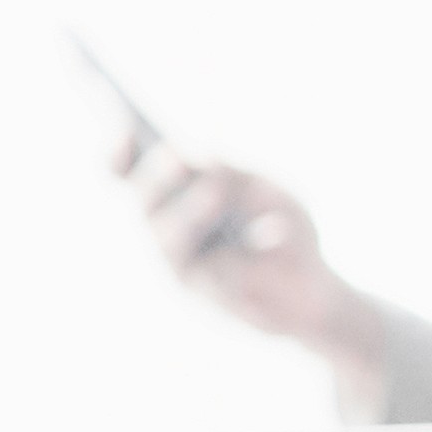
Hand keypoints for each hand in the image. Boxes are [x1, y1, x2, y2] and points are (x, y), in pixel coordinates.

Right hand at [116, 135, 386, 404]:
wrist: (314, 290)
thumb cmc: (282, 231)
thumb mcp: (268, 192)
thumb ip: (236, 176)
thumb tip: (205, 158)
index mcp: (170, 199)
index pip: (127, 177)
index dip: (117, 156)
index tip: (125, 130)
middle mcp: (165, 234)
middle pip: (144, 205)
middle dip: (157, 180)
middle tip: (178, 158)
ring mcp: (181, 269)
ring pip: (168, 241)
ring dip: (190, 213)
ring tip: (216, 191)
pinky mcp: (209, 300)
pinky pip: (219, 274)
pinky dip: (252, 248)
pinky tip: (276, 232)